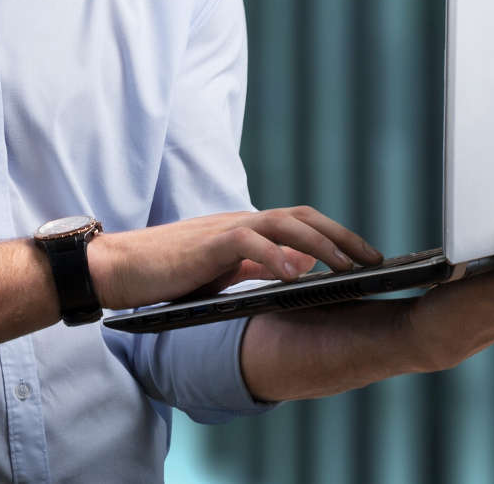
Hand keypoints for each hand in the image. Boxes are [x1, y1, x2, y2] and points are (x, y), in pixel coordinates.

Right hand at [87, 206, 383, 309]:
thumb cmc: (167, 273)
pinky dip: (276, 256)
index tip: (366, 257)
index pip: (301, 223)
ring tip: (349, 266)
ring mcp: (226, 229)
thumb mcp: (222, 272)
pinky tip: (297, 276)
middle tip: (375, 259)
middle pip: (303, 217)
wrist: (118, 268)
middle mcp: (242, 221)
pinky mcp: (208, 244)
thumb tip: (298, 268)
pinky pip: (250, 243)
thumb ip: (257, 267)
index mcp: (247, 228)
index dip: (337, 236)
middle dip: (343, 237)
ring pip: (285, 224)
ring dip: (321, 244)